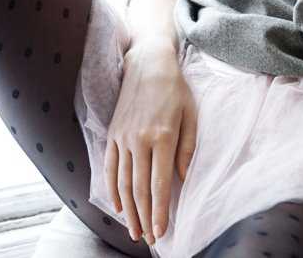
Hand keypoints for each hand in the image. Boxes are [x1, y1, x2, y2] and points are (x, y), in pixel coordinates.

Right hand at [104, 40, 197, 245]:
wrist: (148, 62)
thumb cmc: (175, 88)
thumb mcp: (191, 114)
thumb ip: (188, 148)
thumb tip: (183, 180)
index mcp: (162, 136)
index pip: (159, 185)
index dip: (160, 212)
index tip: (161, 232)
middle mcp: (139, 140)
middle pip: (140, 189)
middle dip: (145, 217)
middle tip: (149, 239)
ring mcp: (123, 137)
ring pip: (124, 182)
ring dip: (129, 210)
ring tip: (135, 230)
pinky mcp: (113, 133)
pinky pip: (111, 167)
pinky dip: (113, 189)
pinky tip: (119, 205)